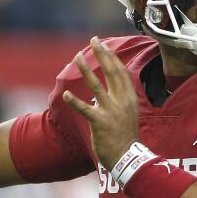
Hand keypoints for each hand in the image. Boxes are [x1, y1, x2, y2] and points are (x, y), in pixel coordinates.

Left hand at [62, 37, 140, 170]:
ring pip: (96, 85)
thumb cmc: (126, 136)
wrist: (127, 157)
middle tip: (94, 40)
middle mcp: (121, 101)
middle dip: (102, 55)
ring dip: (85, 69)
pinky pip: (85, 109)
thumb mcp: (130, 114)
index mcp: (129, 98)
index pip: (121, 73)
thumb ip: (121, 99)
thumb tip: (110, 89)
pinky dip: (74, 101)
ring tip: (77, 56)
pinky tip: (66, 93)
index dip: (112, 58)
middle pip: (111, 73)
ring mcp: (111, 111)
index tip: (105, 46)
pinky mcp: (99, 122)